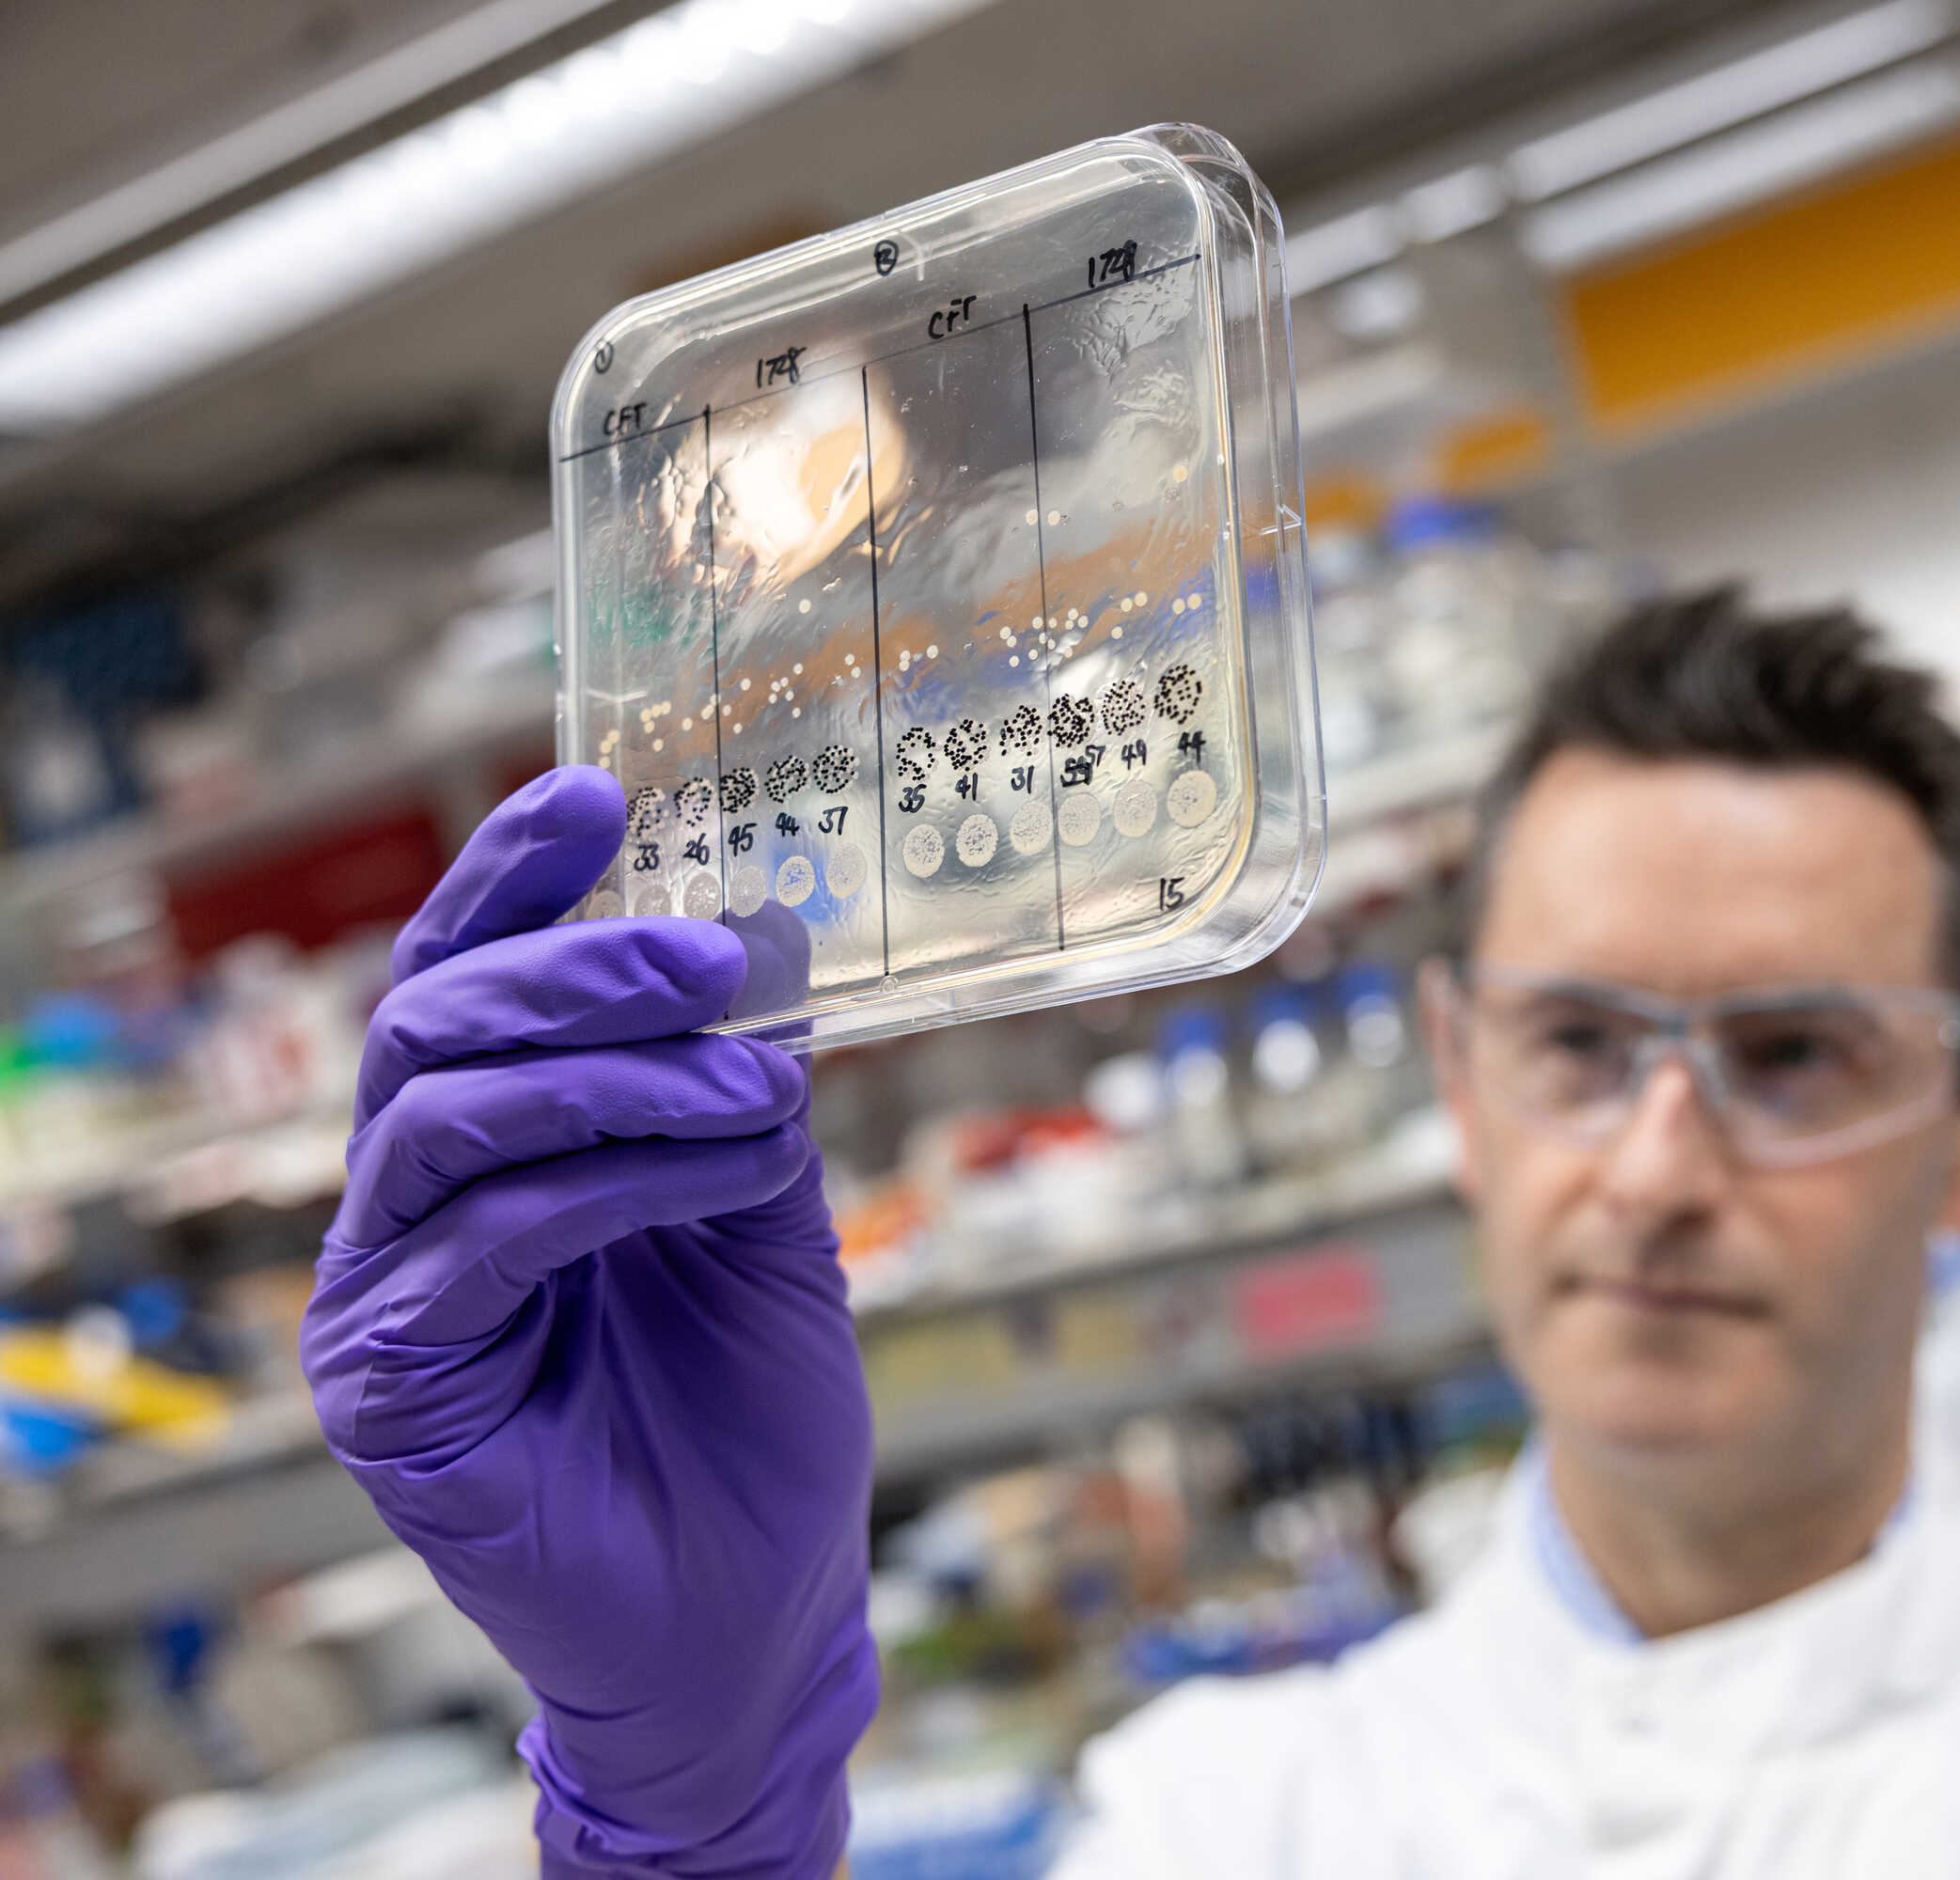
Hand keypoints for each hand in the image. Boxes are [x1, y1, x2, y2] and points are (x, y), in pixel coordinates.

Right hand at [302, 767, 877, 1876]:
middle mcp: (411, 1209)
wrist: (757, 1608)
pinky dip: (613, 1185)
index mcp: (489, 1152)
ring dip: (614, 1076)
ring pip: (444, 1120)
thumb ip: (741, 1095)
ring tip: (759, 1083)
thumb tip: (763, 944)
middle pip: (433, 1029)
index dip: (512, 880)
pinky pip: (484, 1242)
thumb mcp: (767, 1219)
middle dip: (580, 969)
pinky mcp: (388, 1389)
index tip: (596, 789)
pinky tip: (731, 1171)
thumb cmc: (755, 1417)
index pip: (468, 986)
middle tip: (714, 952)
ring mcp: (382, 1298)